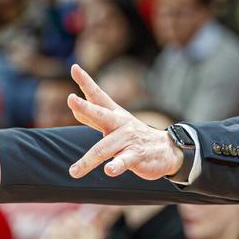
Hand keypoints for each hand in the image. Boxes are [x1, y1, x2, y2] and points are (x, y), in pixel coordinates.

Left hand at [66, 64, 182, 179]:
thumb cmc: (135, 137)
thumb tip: (75, 107)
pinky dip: (117, 166)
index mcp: (114, 114)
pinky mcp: (137, 155)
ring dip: (89, 159)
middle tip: (71, 99)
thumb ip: (94, 118)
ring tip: (74, 171)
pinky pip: (125, 161)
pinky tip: (109, 171)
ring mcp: (129, 140)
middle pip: (101, 115)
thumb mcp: (115, 124)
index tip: (74, 67)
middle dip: (86, 107)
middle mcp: (120, 124)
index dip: (86, 82)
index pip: (98, 96)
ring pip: (105, 148)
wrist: (168, 150)